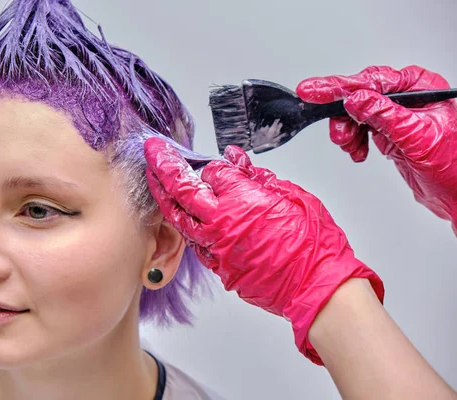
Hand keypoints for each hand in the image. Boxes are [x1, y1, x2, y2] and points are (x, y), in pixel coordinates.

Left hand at [144, 137, 383, 364]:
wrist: (317, 287)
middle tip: (153, 152)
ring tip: (155, 181)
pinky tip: (183, 217)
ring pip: (180, 220)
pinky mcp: (219, 268)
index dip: (210, 165)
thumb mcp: (290, 196)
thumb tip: (234, 161)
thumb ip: (256, 177)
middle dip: (163, 167)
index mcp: (242, 200)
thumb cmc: (313, 243)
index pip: (212, 173)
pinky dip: (186, 227)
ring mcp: (217, 249)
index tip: (210, 163)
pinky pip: (195, 243)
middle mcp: (222, 223)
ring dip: (164, 198)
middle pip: (181, 190)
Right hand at [297, 65, 456, 232]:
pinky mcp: (390, 132)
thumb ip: (384, 116)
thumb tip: (357, 100)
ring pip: (356, 113)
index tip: (314, 91)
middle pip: (359, 95)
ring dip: (347, 130)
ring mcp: (397, 115)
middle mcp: (407, 97)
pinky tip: (358, 151)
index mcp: (419, 87)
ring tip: (350, 146)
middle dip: (343, 115)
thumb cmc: (453, 165)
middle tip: (338, 134)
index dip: (339, 87)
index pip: (372, 81)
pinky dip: (353, 141)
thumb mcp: (416, 137)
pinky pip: (361, 128)